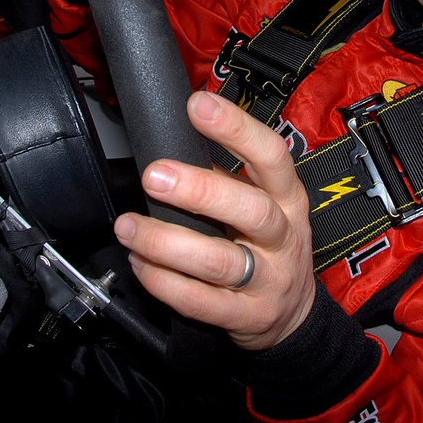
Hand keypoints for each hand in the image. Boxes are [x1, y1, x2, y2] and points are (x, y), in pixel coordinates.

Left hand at [112, 91, 316, 351]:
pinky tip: (140, 264)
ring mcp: (268, 280)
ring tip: (129, 226)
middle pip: (251, 210)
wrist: (293, 314)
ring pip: (219, 261)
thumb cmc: (267, 245)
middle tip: (154, 176)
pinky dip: (164, 282)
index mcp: (287, 197)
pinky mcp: (247, 317)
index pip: (272, 155)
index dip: (237, 128)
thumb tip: (172, 140)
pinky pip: (201, 302)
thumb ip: (225, 175)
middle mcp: (284, 236)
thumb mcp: (264, 202)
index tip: (198, 105)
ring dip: (166, 242)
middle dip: (200, 191)